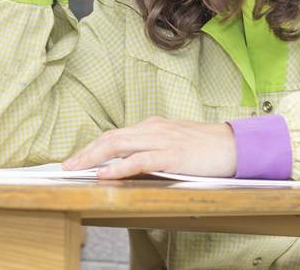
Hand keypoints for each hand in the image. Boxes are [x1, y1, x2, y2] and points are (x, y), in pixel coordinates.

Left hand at [62, 116, 236, 178]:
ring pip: (119, 145)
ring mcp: (162, 141)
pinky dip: (119, 168)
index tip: (77, 158)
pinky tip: (105, 174)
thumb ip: (152, 147)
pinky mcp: (171, 155)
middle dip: (86, 152)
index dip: (93, 146)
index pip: (116, 134)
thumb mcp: (174, 141)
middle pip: (111, 138)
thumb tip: (129, 161)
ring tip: (76, 168)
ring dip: (94, 157)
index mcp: (153, 126)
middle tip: (66, 165)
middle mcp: (153, 129)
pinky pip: (140, 160)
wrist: (233, 145)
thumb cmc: (206, 146)